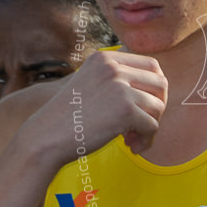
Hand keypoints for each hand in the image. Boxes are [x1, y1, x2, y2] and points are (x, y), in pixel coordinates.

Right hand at [28, 50, 167, 164]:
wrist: (44, 138)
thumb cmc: (69, 117)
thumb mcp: (92, 83)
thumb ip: (119, 79)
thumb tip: (161, 84)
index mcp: (105, 58)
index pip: (152, 65)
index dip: (155, 88)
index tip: (144, 106)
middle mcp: (114, 68)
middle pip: (161, 84)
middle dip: (158, 106)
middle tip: (143, 124)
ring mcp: (120, 88)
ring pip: (158, 107)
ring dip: (150, 126)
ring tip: (132, 139)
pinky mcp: (126, 110)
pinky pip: (152, 126)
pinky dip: (146, 140)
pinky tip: (131, 147)